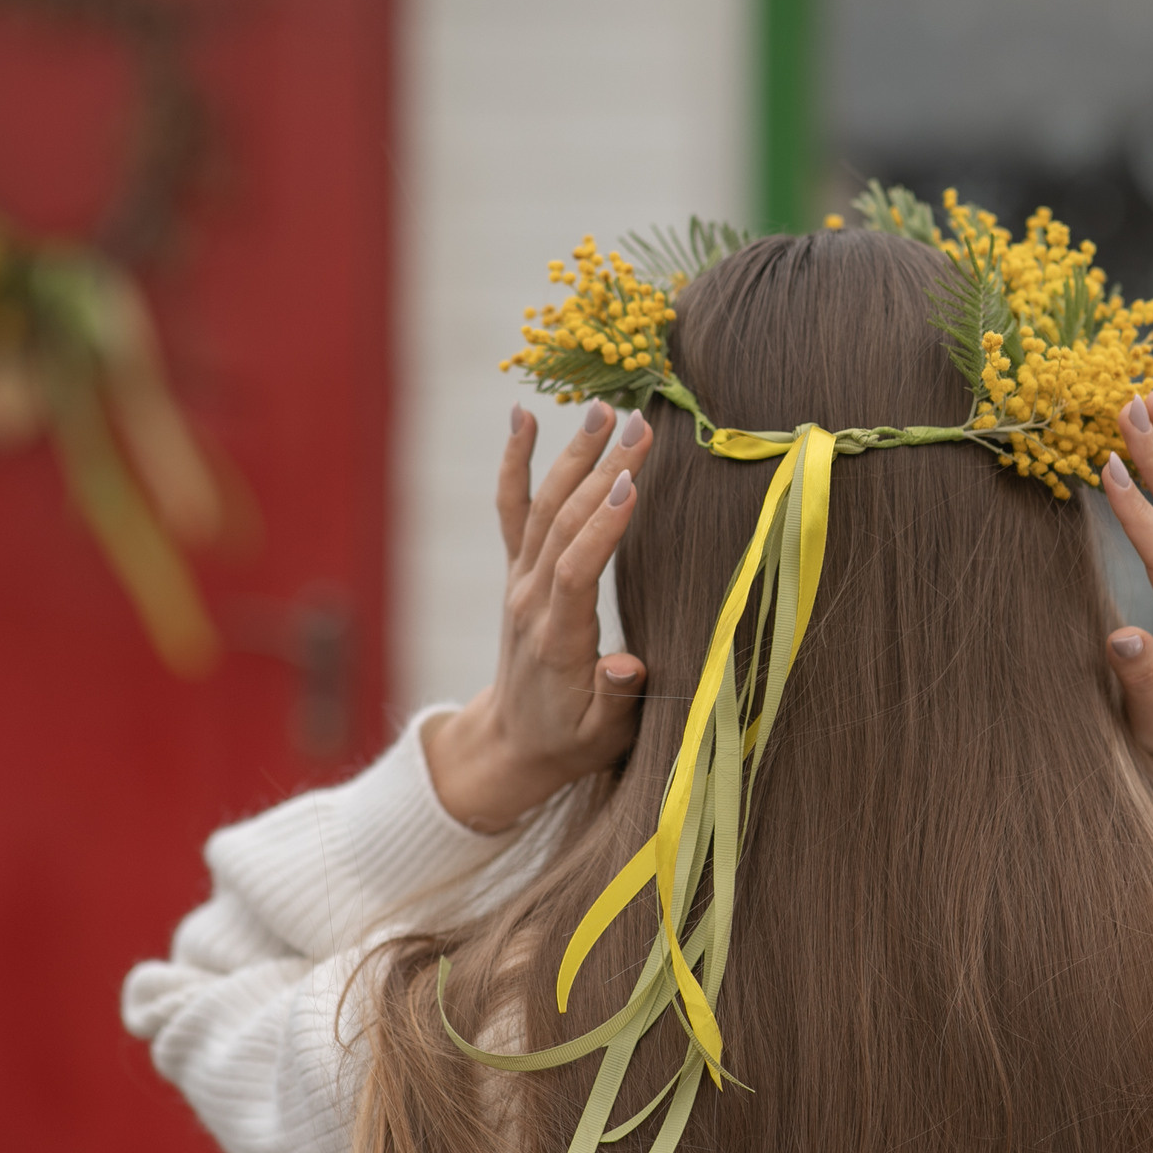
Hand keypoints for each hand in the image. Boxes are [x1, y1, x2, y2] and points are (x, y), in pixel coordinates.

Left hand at [424, 400, 653, 830]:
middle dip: (602, 472)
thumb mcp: (603, 738)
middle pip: (564, 525)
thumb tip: (627, 664)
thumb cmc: (571, 741)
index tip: (632, 484)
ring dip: (573, 455)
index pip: (577, 571)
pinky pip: (513, 509)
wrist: (512, 744)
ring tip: (603, 408)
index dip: (603, 528)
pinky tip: (523, 416)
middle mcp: (532, 600)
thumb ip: (616, 700)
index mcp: (557, 640)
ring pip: (544, 507)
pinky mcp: (518, 571)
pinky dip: (515, 461)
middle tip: (639, 424)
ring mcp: (520, 581)